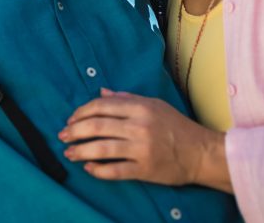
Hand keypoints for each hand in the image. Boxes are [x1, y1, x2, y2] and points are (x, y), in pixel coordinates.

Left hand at [58, 88, 230, 190]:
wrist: (201, 152)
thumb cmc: (176, 126)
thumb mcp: (153, 104)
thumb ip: (126, 99)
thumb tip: (101, 93)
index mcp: (139, 107)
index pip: (101, 106)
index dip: (81, 112)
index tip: (71, 119)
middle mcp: (139, 126)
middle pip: (97, 126)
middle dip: (75, 131)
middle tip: (63, 135)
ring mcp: (141, 149)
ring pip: (102, 149)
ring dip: (81, 151)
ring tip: (69, 153)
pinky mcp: (145, 170)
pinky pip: (116, 170)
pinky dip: (99, 170)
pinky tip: (89, 168)